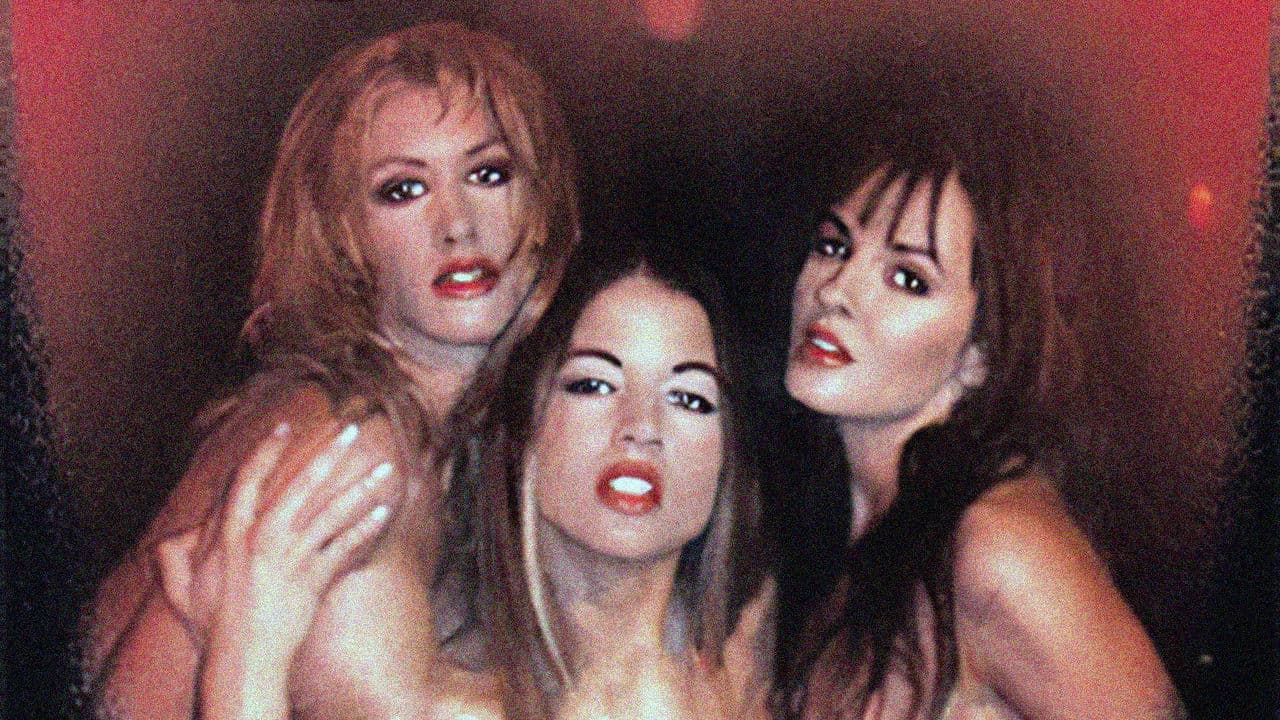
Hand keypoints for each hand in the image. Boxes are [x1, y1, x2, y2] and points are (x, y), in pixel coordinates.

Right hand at [157, 422, 399, 656]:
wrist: (242, 661)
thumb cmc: (210, 626)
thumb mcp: (181, 588)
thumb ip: (174, 556)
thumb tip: (176, 535)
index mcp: (229, 536)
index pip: (248, 480)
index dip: (267, 450)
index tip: (286, 427)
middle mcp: (263, 540)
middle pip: (300, 486)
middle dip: (327, 454)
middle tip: (351, 429)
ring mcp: (292, 558)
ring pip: (332, 513)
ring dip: (360, 487)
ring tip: (385, 468)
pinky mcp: (315, 579)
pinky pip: (345, 547)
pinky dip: (365, 528)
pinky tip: (384, 511)